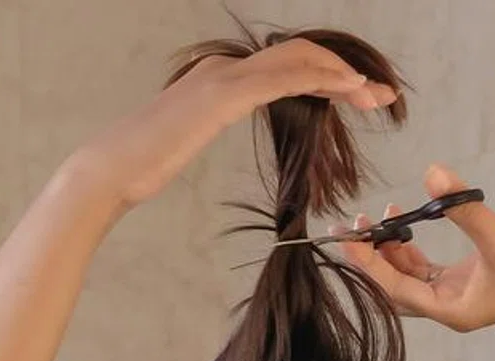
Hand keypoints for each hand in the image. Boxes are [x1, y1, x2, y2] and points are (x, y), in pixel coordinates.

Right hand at [66, 38, 399, 211]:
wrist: (110, 170)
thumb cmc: (143, 164)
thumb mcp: (187, 139)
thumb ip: (208, 123)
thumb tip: (217, 123)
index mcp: (219, 77)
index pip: (286, 67)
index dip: (329, 78)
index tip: (362, 98)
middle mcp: (225, 67)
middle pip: (300, 58)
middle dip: (347, 75)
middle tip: (384, 97)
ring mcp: (224, 77)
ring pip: (299, 61)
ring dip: (344, 77)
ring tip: (378, 97)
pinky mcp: (223, 95)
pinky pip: (284, 78)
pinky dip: (322, 80)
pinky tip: (350, 91)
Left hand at [336, 165, 494, 329]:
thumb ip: (463, 207)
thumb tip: (433, 173)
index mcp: (453, 310)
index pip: (394, 290)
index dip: (367, 263)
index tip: (347, 236)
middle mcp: (455, 305)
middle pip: (397, 287)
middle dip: (374, 258)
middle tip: (354, 226)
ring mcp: (467, 289)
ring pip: (415, 274)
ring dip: (396, 248)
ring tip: (384, 214)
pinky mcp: (480, 271)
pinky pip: (435, 262)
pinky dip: (419, 243)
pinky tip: (413, 215)